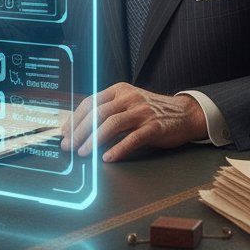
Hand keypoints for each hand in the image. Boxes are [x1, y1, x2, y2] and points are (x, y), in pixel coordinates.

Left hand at [62, 83, 207, 162]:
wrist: (185, 114)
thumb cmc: (152, 112)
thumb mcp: (128, 104)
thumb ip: (108, 111)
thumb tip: (81, 129)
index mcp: (119, 91)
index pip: (90, 102)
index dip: (75, 119)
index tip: (64, 133)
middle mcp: (129, 98)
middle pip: (98, 113)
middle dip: (80, 132)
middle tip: (69, 146)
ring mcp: (142, 112)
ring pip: (112, 124)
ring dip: (94, 140)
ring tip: (84, 153)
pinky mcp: (154, 127)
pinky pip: (132, 138)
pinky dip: (118, 149)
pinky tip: (108, 158)